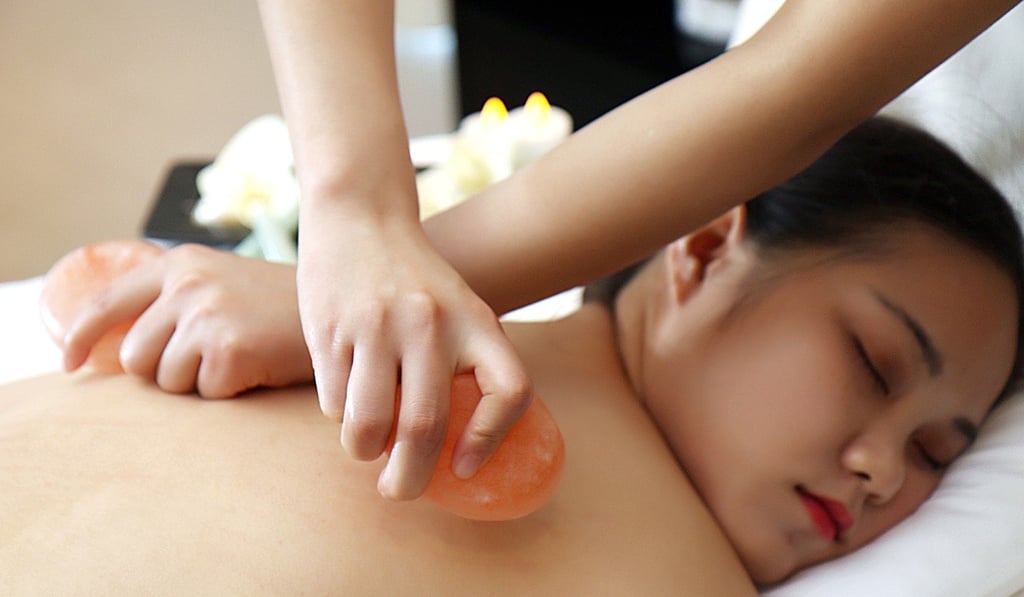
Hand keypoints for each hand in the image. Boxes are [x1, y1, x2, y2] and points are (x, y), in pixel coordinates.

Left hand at [62, 244, 311, 397]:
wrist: (344, 309)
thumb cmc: (284, 308)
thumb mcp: (223, 284)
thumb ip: (176, 302)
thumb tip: (126, 351)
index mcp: (181, 264)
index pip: (107, 302)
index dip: (81, 338)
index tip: (71, 365)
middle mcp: (187, 285)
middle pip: (136, 356)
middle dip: (166, 370)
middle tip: (213, 359)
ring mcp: (206, 316)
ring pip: (167, 380)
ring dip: (200, 382)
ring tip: (241, 358)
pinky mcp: (227, 349)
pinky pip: (204, 393)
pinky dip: (230, 390)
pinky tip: (258, 367)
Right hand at [297, 204, 532, 500]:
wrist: (360, 217)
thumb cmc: (415, 281)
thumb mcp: (459, 309)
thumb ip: (466, 363)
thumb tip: (458, 449)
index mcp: (475, 321)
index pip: (511, 388)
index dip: (494, 436)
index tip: (464, 466)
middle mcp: (430, 324)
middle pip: (426, 426)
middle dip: (410, 478)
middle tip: (400, 491)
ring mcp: (377, 326)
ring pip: (369, 426)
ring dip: (366, 452)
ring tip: (367, 450)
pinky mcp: (330, 330)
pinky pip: (334, 402)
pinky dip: (340, 416)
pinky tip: (345, 397)